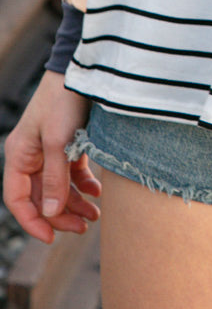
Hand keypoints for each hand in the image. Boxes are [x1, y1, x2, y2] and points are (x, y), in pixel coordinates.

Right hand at [2, 72, 99, 242]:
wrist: (85, 69)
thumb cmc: (64, 101)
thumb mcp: (58, 142)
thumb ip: (54, 179)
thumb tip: (49, 214)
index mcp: (19, 155)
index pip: (17, 199)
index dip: (32, 222)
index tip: (51, 238)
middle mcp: (32, 155)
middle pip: (41, 197)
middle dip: (60, 215)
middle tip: (83, 228)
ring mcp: (50, 149)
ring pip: (59, 187)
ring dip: (75, 203)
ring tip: (95, 215)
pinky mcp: (69, 142)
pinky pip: (72, 172)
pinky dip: (84, 184)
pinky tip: (97, 192)